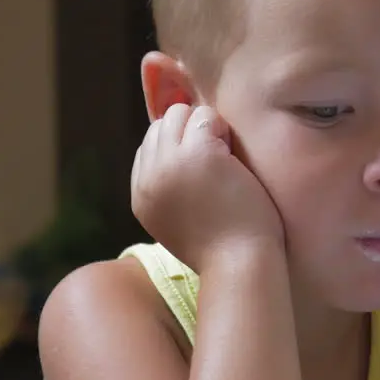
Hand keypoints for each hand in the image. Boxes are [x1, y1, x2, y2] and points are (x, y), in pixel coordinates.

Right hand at [131, 104, 283, 270]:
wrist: (238, 264)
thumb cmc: (224, 248)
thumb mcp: (181, 222)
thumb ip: (172, 192)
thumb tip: (181, 161)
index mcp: (141, 196)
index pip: (148, 149)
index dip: (177, 149)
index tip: (202, 167)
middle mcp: (148, 178)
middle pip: (160, 127)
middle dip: (189, 133)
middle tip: (218, 160)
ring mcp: (170, 164)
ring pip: (178, 114)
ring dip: (205, 127)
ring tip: (225, 157)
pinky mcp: (199, 155)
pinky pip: (205, 117)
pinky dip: (222, 128)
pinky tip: (233, 156)